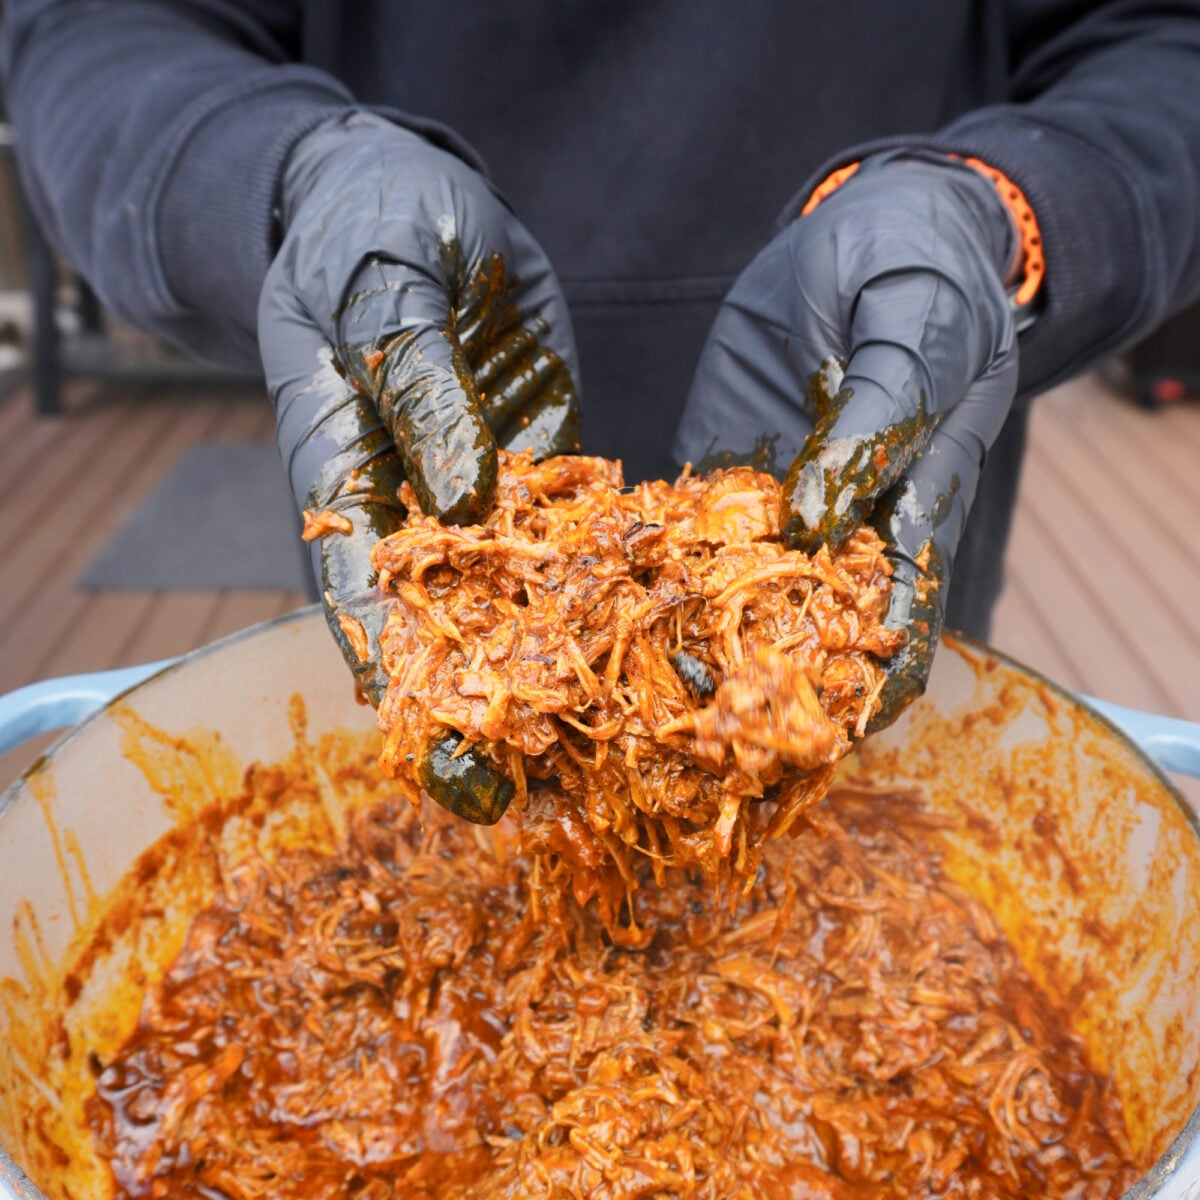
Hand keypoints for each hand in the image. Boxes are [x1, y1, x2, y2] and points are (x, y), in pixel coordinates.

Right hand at [259, 111, 579, 822]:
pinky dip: (609, 590)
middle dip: (474, 703)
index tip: (428, 742)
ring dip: (554, 668)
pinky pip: (575, 539)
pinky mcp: (541, 471)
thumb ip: (415, 378)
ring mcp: (478, 492)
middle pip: (433, 617)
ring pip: (511, 594)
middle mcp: (408, 500)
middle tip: (517, 798)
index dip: (387, 664)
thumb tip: (461, 497)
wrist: (418, 198)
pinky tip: (657, 644)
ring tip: (604, 753)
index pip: (353, 582)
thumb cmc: (369, 222)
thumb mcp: (381, 277)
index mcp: (340, 465)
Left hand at [676, 151, 1019, 729]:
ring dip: (711, 652)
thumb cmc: (913, 263)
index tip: (827, 725)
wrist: (872, 227)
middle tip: (721, 750)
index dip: (869, 669)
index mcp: (920, 491)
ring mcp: (787, 505)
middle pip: (825, 625)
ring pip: (754, 596)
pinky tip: (608, 623)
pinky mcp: (732, 480)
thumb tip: (829, 514)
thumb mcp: (912, 315)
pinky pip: (698, 542)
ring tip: (654, 720)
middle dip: (780, 689)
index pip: (899, 604)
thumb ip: (883, 405)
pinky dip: (661, 583)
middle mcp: (854, 519)